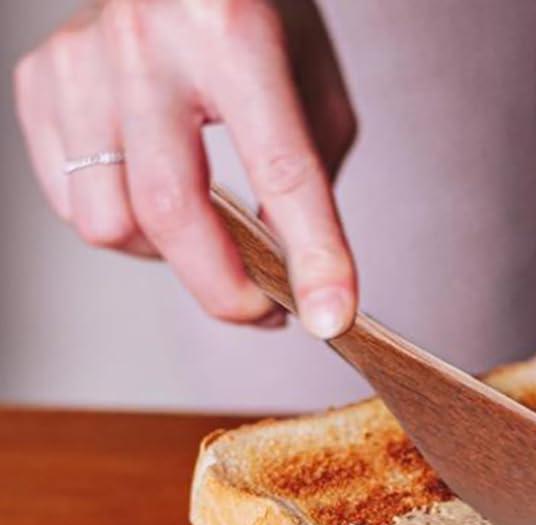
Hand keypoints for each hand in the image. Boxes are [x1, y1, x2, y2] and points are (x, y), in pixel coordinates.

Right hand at [14, 0, 357, 335]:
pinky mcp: (42, 81)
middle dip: (227, 291)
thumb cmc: (258, 16)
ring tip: (207, 238)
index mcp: (234, 31)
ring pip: (110, 222)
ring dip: (169, 258)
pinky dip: (124, 227)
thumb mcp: (313, 87)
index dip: (312, 256)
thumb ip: (307, 181)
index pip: (281, 169)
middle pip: (171, 211)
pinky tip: (158, 200)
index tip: (329, 319)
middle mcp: (145, 40)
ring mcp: (81, 60)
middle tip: (266, 310)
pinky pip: (72, 203)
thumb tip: (285, 274)